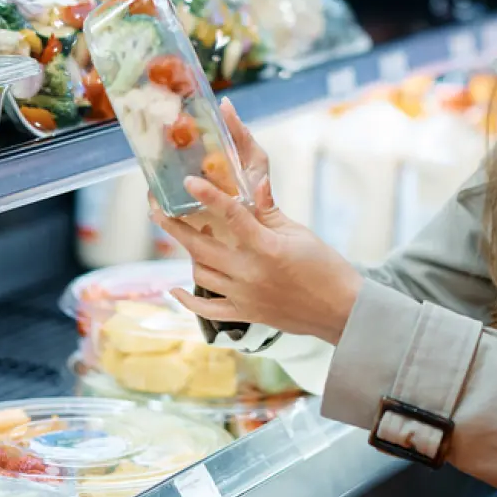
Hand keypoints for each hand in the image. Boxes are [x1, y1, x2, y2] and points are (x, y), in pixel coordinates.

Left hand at [154, 100, 362, 344]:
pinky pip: (208, 309)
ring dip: (186, 253)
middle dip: (174, 226)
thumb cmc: (326, 267)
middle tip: (155, 207)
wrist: (341, 311)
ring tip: (180, 233)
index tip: (187, 181)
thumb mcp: (299, 234)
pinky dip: (187, 300)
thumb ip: (269, 211)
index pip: (231, 216)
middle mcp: (250, 273)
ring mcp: (244, 296)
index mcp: (267, 248)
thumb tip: (253, 182)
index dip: (207, 197)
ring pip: (200, 273)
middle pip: (200, 247)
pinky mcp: (245, 314)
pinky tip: (174, 289)